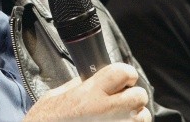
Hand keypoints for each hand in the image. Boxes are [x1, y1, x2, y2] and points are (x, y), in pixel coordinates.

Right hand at [24, 62, 149, 120]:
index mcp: (90, 93)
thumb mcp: (57, 96)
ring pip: (143, 118)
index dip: (125, 73)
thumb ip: (79, 85)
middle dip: (132, 95)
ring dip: (134, 116)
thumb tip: (91, 79)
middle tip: (119, 98)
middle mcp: (107, 112)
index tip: (121, 77)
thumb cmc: (45, 121)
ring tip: (118, 117)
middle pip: (139, 96)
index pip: (123, 72)